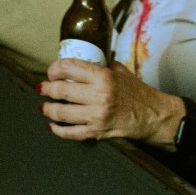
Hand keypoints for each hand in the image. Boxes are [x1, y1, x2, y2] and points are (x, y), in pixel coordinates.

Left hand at [40, 59, 178, 145]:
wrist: (152, 116)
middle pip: (61, 90)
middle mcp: (99, 96)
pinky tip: (53, 125)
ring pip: (62, 112)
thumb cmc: (137, 92)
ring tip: (44, 106)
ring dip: (48, 109)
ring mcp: (97, 116)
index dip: (55, 69)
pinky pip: (71, 133)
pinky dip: (58, 130)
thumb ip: (100, 65)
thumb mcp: (120, 71)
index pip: (69, 68)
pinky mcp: (97, 132)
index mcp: (104, 77)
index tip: (52, 72)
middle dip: (47, 89)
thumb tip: (80, 61)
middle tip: (43, 88)